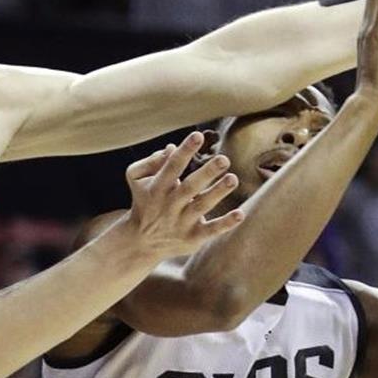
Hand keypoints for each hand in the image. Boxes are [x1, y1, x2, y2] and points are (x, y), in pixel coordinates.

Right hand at [119, 131, 243, 259]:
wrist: (141, 242)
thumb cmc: (145, 201)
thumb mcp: (137, 179)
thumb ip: (151, 162)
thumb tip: (171, 147)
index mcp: (157, 188)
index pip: (171, 167)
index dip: (184, 151)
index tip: (197, 136)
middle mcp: (169, 205)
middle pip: (189, 187)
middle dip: (206, 173)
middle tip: (224, 159)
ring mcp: (181, 223)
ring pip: (201, 207)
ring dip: (217, 193)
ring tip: (233, 179)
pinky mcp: (193, 238)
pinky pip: (210, 231)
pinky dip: (225, 224)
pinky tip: (240, 214)